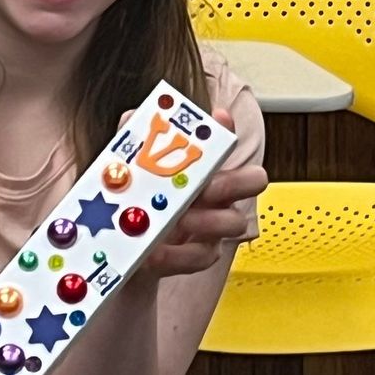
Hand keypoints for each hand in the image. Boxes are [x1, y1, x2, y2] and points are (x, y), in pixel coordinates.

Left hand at [113, 105, 267, 277]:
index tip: (219, 118)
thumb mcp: (130, 174)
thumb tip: (132, 118)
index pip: (223, 144)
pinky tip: (155, 252)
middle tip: (207, 187)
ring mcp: (212, 227)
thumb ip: (133, 145)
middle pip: (252, 181)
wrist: (122, 253)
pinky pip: (204, 256)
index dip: (227, 129)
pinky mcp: (199, 256)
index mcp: (202, 169)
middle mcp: (216, 195)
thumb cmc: (135, 206)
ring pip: (235, 221)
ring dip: (208, 220)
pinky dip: (179, 255)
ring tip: (177, 221)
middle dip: (234, 181)